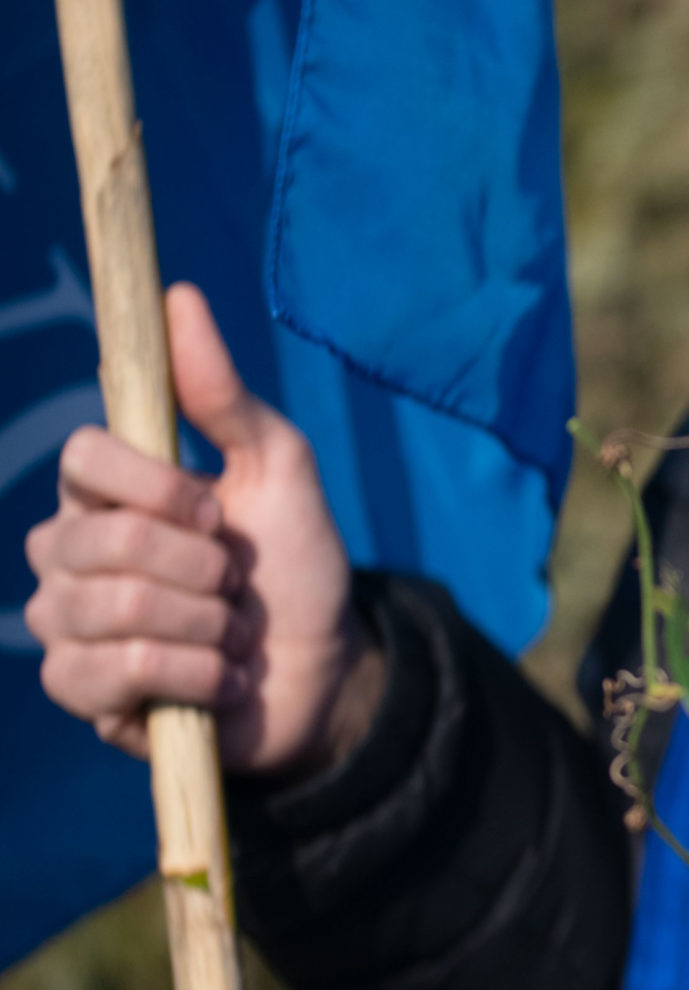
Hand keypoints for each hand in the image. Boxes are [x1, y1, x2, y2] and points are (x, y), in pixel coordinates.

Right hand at [24, 283, 379, 777]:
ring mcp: (65, 623)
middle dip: (202, 568)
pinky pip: (118, 673)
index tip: (215, 510)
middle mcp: (67, 552)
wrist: (322, 669)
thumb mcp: (279, 468)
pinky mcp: (82, 691)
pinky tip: (221, 679)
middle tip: (234, 584)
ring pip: (115, 609)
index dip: (157, 485)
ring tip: (232, 634)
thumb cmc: (291, 563)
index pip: (83, 457)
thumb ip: (225, 395)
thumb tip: (179, 298)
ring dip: (207, 626)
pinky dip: (197, 675)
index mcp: (104, 491)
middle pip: (104, 541)